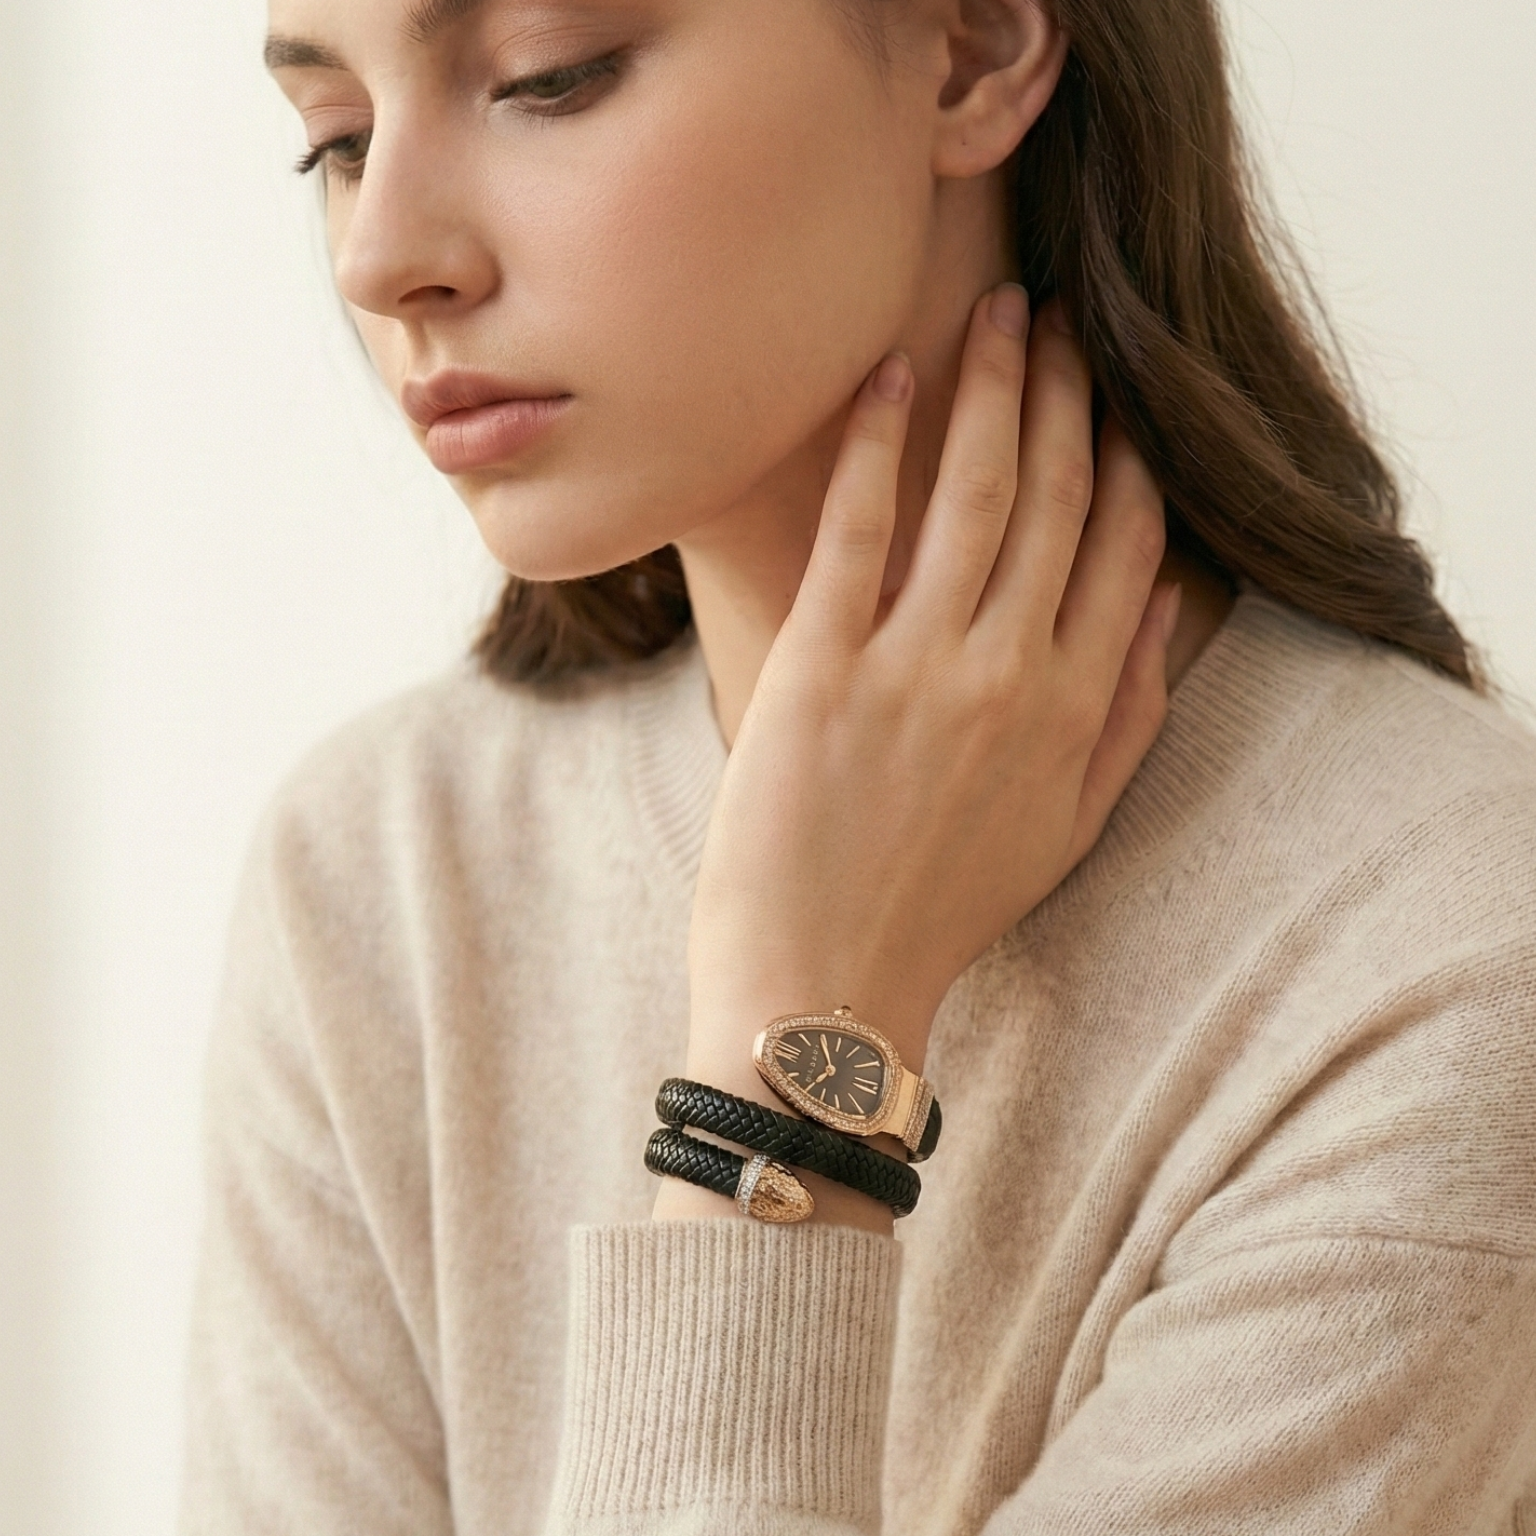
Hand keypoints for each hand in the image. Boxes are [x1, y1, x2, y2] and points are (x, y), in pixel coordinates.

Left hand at [669, 286, 1176, 1229]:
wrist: (822, 989)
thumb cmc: (939, 913)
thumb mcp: (1067, 830)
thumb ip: (1131, 717)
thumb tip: (1172, 604)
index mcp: (1073, 709)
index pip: (1123, 544)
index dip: (1127, 452)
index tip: (1120, 390)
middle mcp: (1010, 673)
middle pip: (1054, 497)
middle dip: (1066, 392)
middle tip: (1063, 315)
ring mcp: (916, 667)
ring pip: (973, 493)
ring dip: (991, 387)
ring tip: (999, 311)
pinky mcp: (822, 668)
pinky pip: (860, 528)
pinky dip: (879, 443)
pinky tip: (892, 374)